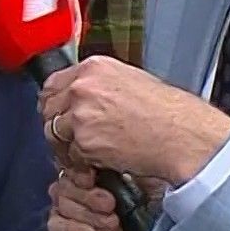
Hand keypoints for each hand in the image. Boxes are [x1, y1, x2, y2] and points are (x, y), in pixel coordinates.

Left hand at [40, 56, 229, 184]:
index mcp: (94, 67)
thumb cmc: (168, 112)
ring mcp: (81, 114)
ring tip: (88, 153)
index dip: (54, 103)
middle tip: (71, 138)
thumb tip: (84, 96)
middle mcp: (83, 87)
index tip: (58, 114)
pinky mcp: (85, 142)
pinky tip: (99, 162)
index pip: (53, 84)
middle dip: (57, 125)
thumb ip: (101, 85)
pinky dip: (81, 163)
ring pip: (54, 133)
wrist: (182, 134)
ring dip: (67, 146)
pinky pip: (70, 156)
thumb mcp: (131, 81)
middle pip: (48, 108)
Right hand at [46, 164, 136, 230]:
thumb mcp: (131, 183)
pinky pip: (56, 224)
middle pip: (66, 185)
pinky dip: (74, 229)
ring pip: (63, 204)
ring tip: (111, 222)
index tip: (92, 179)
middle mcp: (68, 181)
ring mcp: (60, 202)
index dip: (80, 172)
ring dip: (88, 215)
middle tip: (111, 205)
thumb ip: (114, 169)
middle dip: (89, 198)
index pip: (71, 164)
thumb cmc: (132, 205)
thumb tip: (102, 163)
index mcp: (84, 166)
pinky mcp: (56, 223)